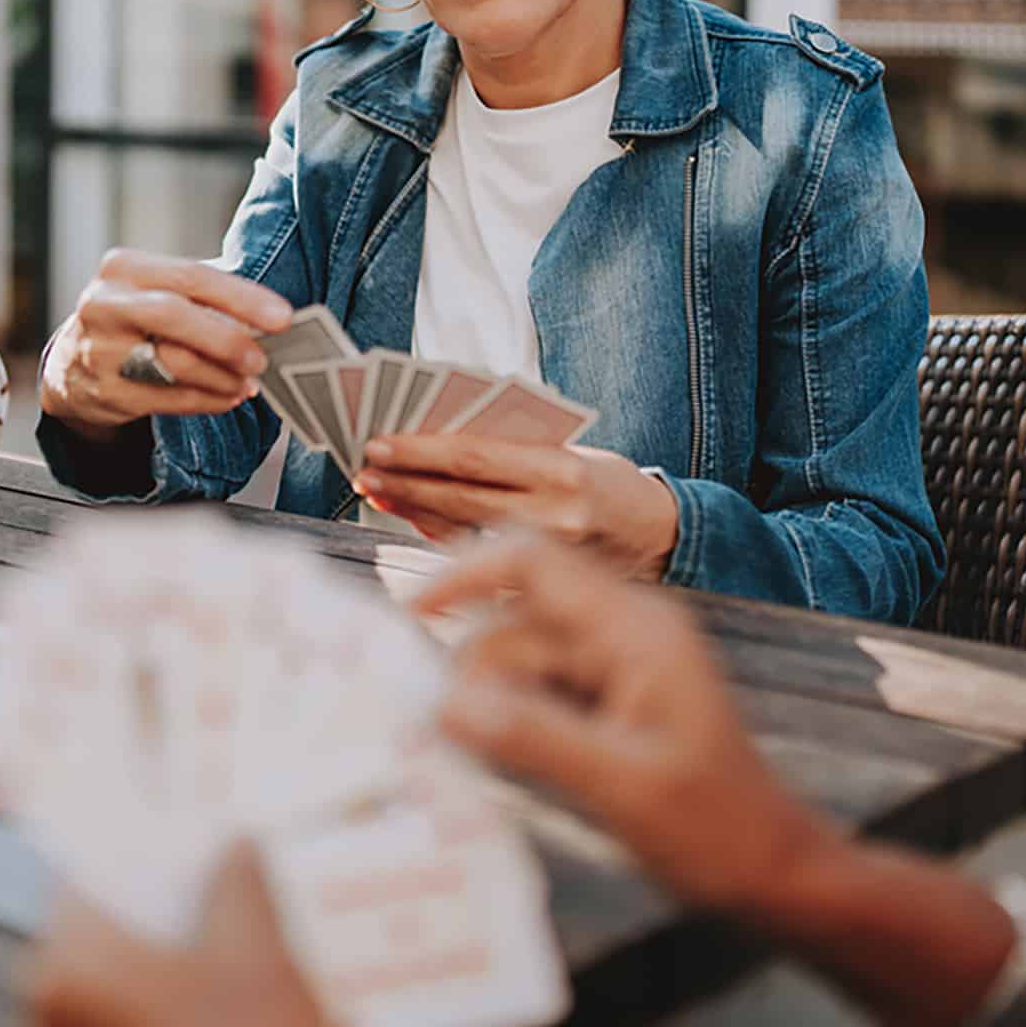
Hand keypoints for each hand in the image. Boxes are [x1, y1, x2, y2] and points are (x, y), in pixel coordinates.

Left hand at [21, 846, 367, 1026]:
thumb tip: (230, 843)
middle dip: (162, 909)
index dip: (140, 847)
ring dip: (167, 962)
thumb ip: (237, 883)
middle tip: (225, 888)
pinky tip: (226, 1008)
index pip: (89, 874)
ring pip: (115, 980)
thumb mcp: (263, 960)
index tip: (182, 829)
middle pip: (102, 927)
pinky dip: (162, 1010)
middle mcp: (45, 1018)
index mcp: (69, 969)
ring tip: (238, 951)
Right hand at [40, 249, 291, 438]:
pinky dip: (206, 400)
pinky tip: (227, 397)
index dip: (242, 297)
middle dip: (227, 339)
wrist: (70, 365)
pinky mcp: (104, 391)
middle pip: (174, 315)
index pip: (191, 276)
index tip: (282, 317)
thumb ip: (203, 297)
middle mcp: (105, 304)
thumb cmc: (131, 320)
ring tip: (247, 382)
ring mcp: (99, 349)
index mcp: (124, 268)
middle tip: (262, 359)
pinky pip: (168, 399)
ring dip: (222, 377)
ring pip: (172, 363)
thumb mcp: (155, 292)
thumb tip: (269, 317)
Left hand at [354, 437, 680, 578]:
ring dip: (413, 508)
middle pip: (459, 495)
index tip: (379, 443)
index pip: (475, 457)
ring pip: (462, 529)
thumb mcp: (573, 453)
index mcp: (563, 469)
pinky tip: (412, 517)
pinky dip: (439, 534)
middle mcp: (556, 514)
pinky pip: (477, 556)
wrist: (662, 537)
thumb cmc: (607, 483)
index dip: (420, 451)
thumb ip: (515, 451)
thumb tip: (438, 443)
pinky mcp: (543, 583)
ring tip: (377, 490)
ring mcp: (547, 554)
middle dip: (405, 481)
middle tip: (363, 468)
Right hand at [417, 539, 840, 916]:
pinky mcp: (617, 702)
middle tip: (432, 732)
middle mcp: (626, 632)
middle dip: (472, 669)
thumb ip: (532, 739)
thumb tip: (445, 703)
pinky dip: (516, 721)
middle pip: (518, 621)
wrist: (775, 872)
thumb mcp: (620, 787)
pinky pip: (545, 692)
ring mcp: (622, 666)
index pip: (533, 562)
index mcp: (635, 629)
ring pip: (525, 661)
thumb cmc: (717, 830)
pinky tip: (503, 768)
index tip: (409, 617)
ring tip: (469, 761)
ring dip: (491, 702)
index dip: (463, 575)